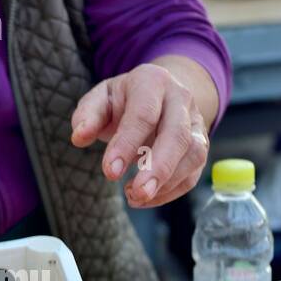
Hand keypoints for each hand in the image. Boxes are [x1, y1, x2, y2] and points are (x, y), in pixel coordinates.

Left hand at [70, 61, 210, 206]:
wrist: (159, 94)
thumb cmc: (124, 100)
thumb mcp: (101, 98)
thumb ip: (88, 115)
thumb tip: (79, 137)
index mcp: (153, 81)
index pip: (144, 114)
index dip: (127, 144)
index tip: (110, 172)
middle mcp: (181, 99)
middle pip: (177, 135)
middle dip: (157, 168)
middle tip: (136, 194)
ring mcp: (196, 123)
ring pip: (194, 154)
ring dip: (167, 182)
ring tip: (135, 197)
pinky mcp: (201, 145)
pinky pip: (194, 171)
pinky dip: (172, 191)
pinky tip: (147, 199)